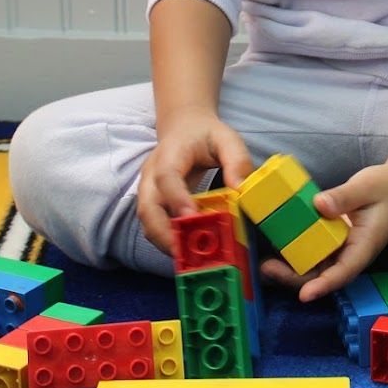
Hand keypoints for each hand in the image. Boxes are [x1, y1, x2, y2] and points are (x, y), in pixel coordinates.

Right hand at [137, 108, 252, 255]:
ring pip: (148, 222)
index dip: (176, 199)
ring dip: (165, 242)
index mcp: (169, 154)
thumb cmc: (205, 135)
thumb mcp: (227, 139)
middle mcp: (151, 175)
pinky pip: (155, 226)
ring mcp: (149, 191)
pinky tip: (190, 250)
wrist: (184, 128)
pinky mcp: (153, 204)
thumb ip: (237, 160)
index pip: (166, 177)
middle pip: (147, 208)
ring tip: (191, 258)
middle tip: (187, 253)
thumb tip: (241, 190)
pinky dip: (169, 240)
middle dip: (164, 233)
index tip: (192, 218)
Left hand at [259, 162, 387, 303]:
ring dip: (291, 267)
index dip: (324, 285)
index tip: (305, 295)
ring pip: (315, 264)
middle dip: (296, 278)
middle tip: (268, 268)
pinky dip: (295, 249)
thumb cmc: (387, 186)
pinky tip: (276, 242)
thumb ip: (344, 196)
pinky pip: (313, 249)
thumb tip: (318, 205)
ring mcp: (341, 246)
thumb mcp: (367, 186)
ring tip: (265, 263)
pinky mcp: (333, 237)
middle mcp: (351, 252)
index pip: (344, 271)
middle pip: (323, 274)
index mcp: (364, 246)